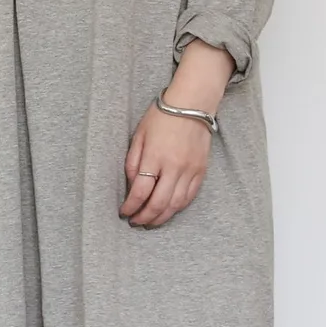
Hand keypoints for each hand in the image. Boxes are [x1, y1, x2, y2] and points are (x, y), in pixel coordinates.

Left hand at [119, 101, 212, 227]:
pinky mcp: (201, 171)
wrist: (192, 104)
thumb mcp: (139, 135)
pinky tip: (168, 211)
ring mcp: (190, 170)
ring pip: (175, 204)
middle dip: (145, 217)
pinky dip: (177, 207)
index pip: (140, 191)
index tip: (124, 212)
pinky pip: (189, 196)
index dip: (131, 206)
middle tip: (136, 222)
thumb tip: (132, 186)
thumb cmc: (162, 116)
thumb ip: (133, 162)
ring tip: (151, 221)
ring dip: (161, 217)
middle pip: (158, 203)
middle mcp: (174, 166)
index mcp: (154, 156)